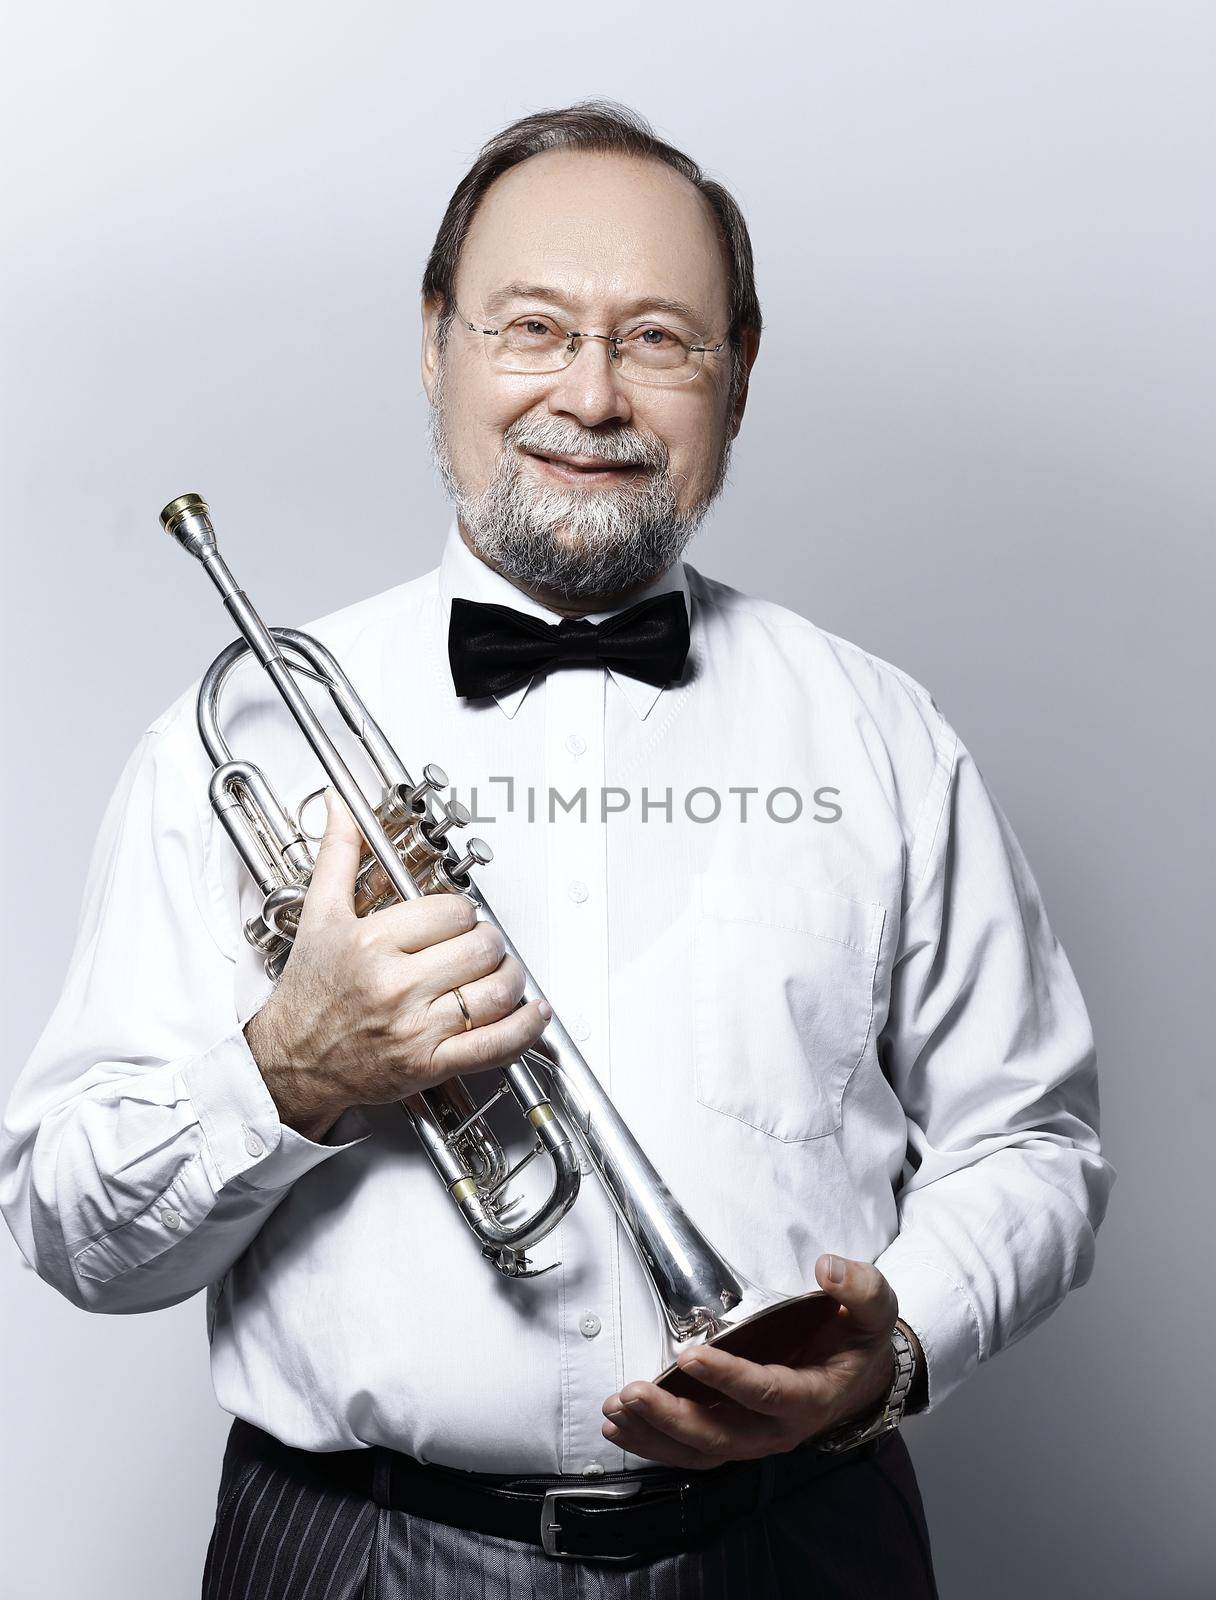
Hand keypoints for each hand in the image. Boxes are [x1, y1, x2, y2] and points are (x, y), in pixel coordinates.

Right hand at [245, 789, 550, 1136]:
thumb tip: (341, 807)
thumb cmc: (308, 993)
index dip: (464, 913)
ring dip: (512, 979)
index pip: (453, 912)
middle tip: (482, 946)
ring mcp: (414, 1028)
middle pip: (481, 948)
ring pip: (495, 992)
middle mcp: (395, 985)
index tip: (457, 921)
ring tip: (503, 973)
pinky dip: (524, 1028)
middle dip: (491, 943)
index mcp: (372, 944)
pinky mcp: (429, 1064)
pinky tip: (533, 1013)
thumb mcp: (319, 917)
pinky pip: (494, 1045)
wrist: (292, 1062)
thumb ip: (337, 856)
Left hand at [601, 1254, 898, 1469]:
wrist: (861, 1377)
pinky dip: (655, 1444)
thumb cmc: (858, 1339)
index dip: (729, 1379)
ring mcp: (755, 1438)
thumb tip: (827, 1267)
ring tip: (616, 1411)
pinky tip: (622, 1427)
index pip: (767, 1392)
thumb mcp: (872, 1308)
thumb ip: (857, 1287)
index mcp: (811, 1395)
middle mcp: (780, 1428)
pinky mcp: (735, 1437)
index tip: (691, 1356)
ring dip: (655, 1435)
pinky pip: (692, 1453)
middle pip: (723, 1435)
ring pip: (701, 1450)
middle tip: (634, 1392)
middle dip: (674, 1417)